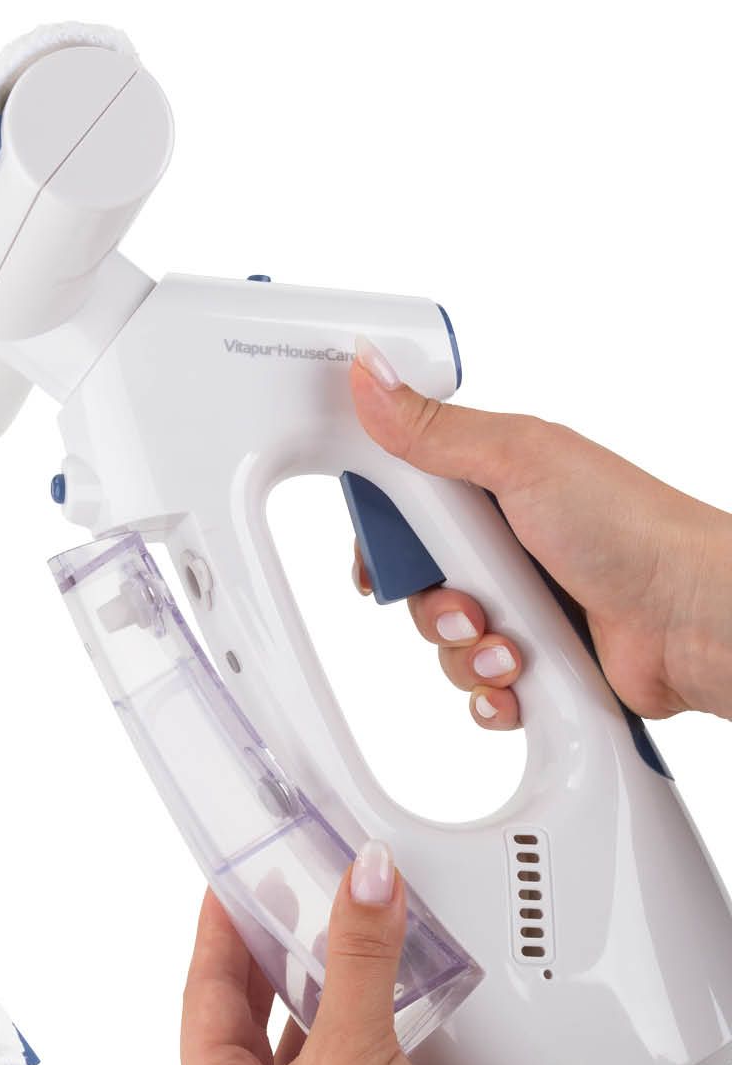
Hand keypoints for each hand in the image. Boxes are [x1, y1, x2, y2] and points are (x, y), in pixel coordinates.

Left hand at [181, 841, 486, 1064]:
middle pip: (238, 1016)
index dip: (217, 929)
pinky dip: (343, 1037)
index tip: (229, 882)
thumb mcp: (351, 1052)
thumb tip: (363, 876)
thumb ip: (359, 957)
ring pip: (285, 1048)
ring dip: (304, 997)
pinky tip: (371, 1017)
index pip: (202, 989)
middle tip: (280, 902)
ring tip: (326, 945)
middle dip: (260, 957)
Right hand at [350, 338, 731, 724]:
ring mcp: (521, 606)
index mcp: (492, 488)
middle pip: (416, 585)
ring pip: (444, 642)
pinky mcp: (538, 661)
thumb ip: (433, 429)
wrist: (694, 616)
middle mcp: (503, 547)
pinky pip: (479, 689)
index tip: (383, 560)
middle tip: (469, 604)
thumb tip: (370, 371)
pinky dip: (492, 692)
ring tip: (512, 647)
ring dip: (466, 653)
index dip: (385, 541)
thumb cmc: (629, 527)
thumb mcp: (519, 460)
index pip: (405, 512)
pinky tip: (520, 681)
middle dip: (431, 606)